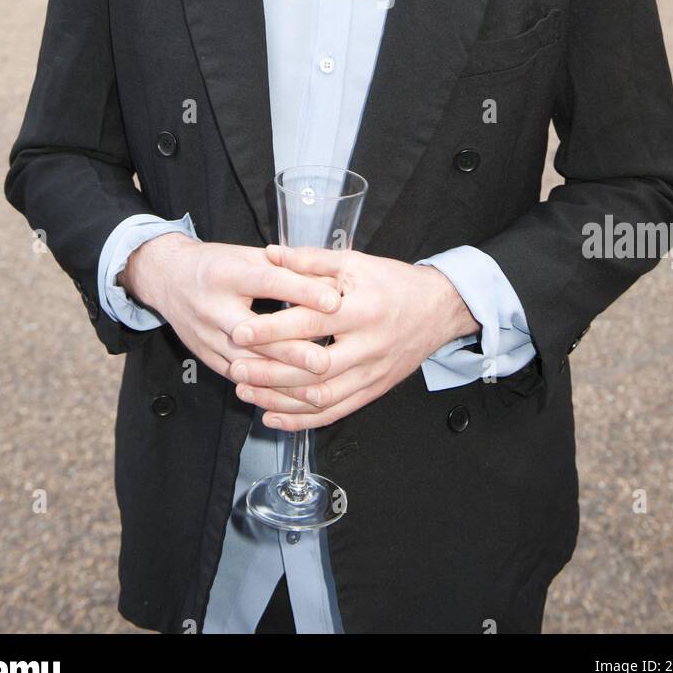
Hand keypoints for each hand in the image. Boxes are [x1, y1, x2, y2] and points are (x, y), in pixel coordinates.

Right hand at [120, 233, 341, 385]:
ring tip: (315, 388)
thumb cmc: (217, 264)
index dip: (302, 292)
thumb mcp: (248, 256)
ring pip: (247, 363)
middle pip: (255, 333)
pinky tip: (290, 397)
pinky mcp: (205, 357)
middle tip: (324, 361)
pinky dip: (264, 388)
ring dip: (281, 378)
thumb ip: (287, 268)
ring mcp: (205, 336)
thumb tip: (330, 279)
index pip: (269, 282)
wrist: (168, 278)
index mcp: (227, 274)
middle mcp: (212, 306)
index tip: (334, 302)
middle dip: (291, 350)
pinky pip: (237, 377)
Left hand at [228, 243, 466, 429]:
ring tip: (245, 391)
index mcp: (362, 311)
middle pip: (313, 368)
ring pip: (321, 397)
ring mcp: (372, 374)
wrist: (438, 309)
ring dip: (279, 399)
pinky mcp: (373, 391)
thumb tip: (270, 254)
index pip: (311, 324)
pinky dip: (302, 419)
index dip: (273, 330)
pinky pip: (335, 413)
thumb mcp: (354, 263)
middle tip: (235, 367)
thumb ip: (310, 260)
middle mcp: (368, 347)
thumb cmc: (392, 282)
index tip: (241, 333)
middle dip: (270, 372)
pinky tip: (273, 416)